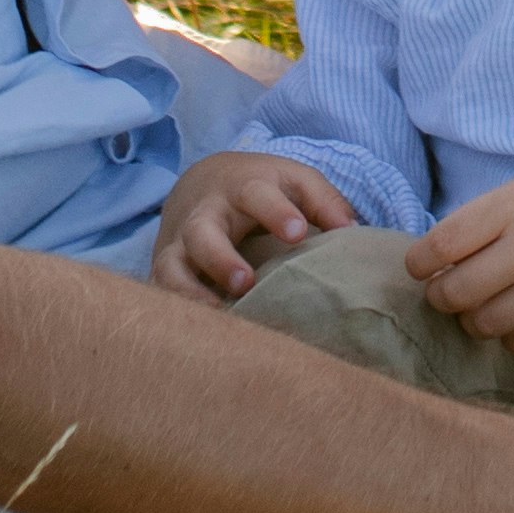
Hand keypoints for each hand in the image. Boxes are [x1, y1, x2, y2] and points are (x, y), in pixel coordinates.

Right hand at [149, 142, 358, 302]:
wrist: (199, 183)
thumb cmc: (260, 188)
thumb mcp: (291, 180)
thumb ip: (323, 201)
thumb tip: (352, 232)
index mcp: (241, 188)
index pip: (256, 194)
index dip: (276, 212)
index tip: (297, 233)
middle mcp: (204, 216)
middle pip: (203, 232)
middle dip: (221, 258)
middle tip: (245, 282)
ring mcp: (179, 245)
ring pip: (171, 266)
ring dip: (190, 292)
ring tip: (217, 315)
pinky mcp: (165, 269)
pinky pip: (161, 292)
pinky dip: (175, 310)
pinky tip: (200, 332)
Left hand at [406, 168, 513, 355]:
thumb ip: (484, 220)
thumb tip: (436, 261)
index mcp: (509, 208)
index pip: (438, 248)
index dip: (418, 266)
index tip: (422, 269)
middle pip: (453, 294)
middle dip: (441, 298)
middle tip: (450, 293)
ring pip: (485, 325)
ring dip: (474, 321)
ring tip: (485, 308)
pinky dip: (513, 337)